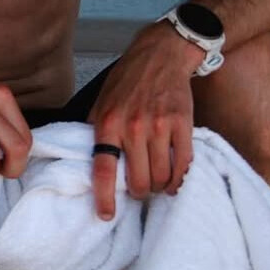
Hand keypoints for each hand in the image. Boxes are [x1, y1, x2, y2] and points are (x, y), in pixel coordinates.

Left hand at [87, 25, 202, 219]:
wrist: (160, 55)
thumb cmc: (127, 81)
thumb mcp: (101, 102)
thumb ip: (96, 131)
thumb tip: (86, 162)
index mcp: (108, 123)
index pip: (104, 169)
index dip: (105, 197)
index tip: (106, 215)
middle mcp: (133, 127)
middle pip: (139, 181)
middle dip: (140, 193)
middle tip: (141, 190)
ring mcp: (159, 126)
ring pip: (161, 177)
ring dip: (160, 188)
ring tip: (158, 183)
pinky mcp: (182, 124)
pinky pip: (183, 164)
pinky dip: (179, 179)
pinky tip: (175, 180)